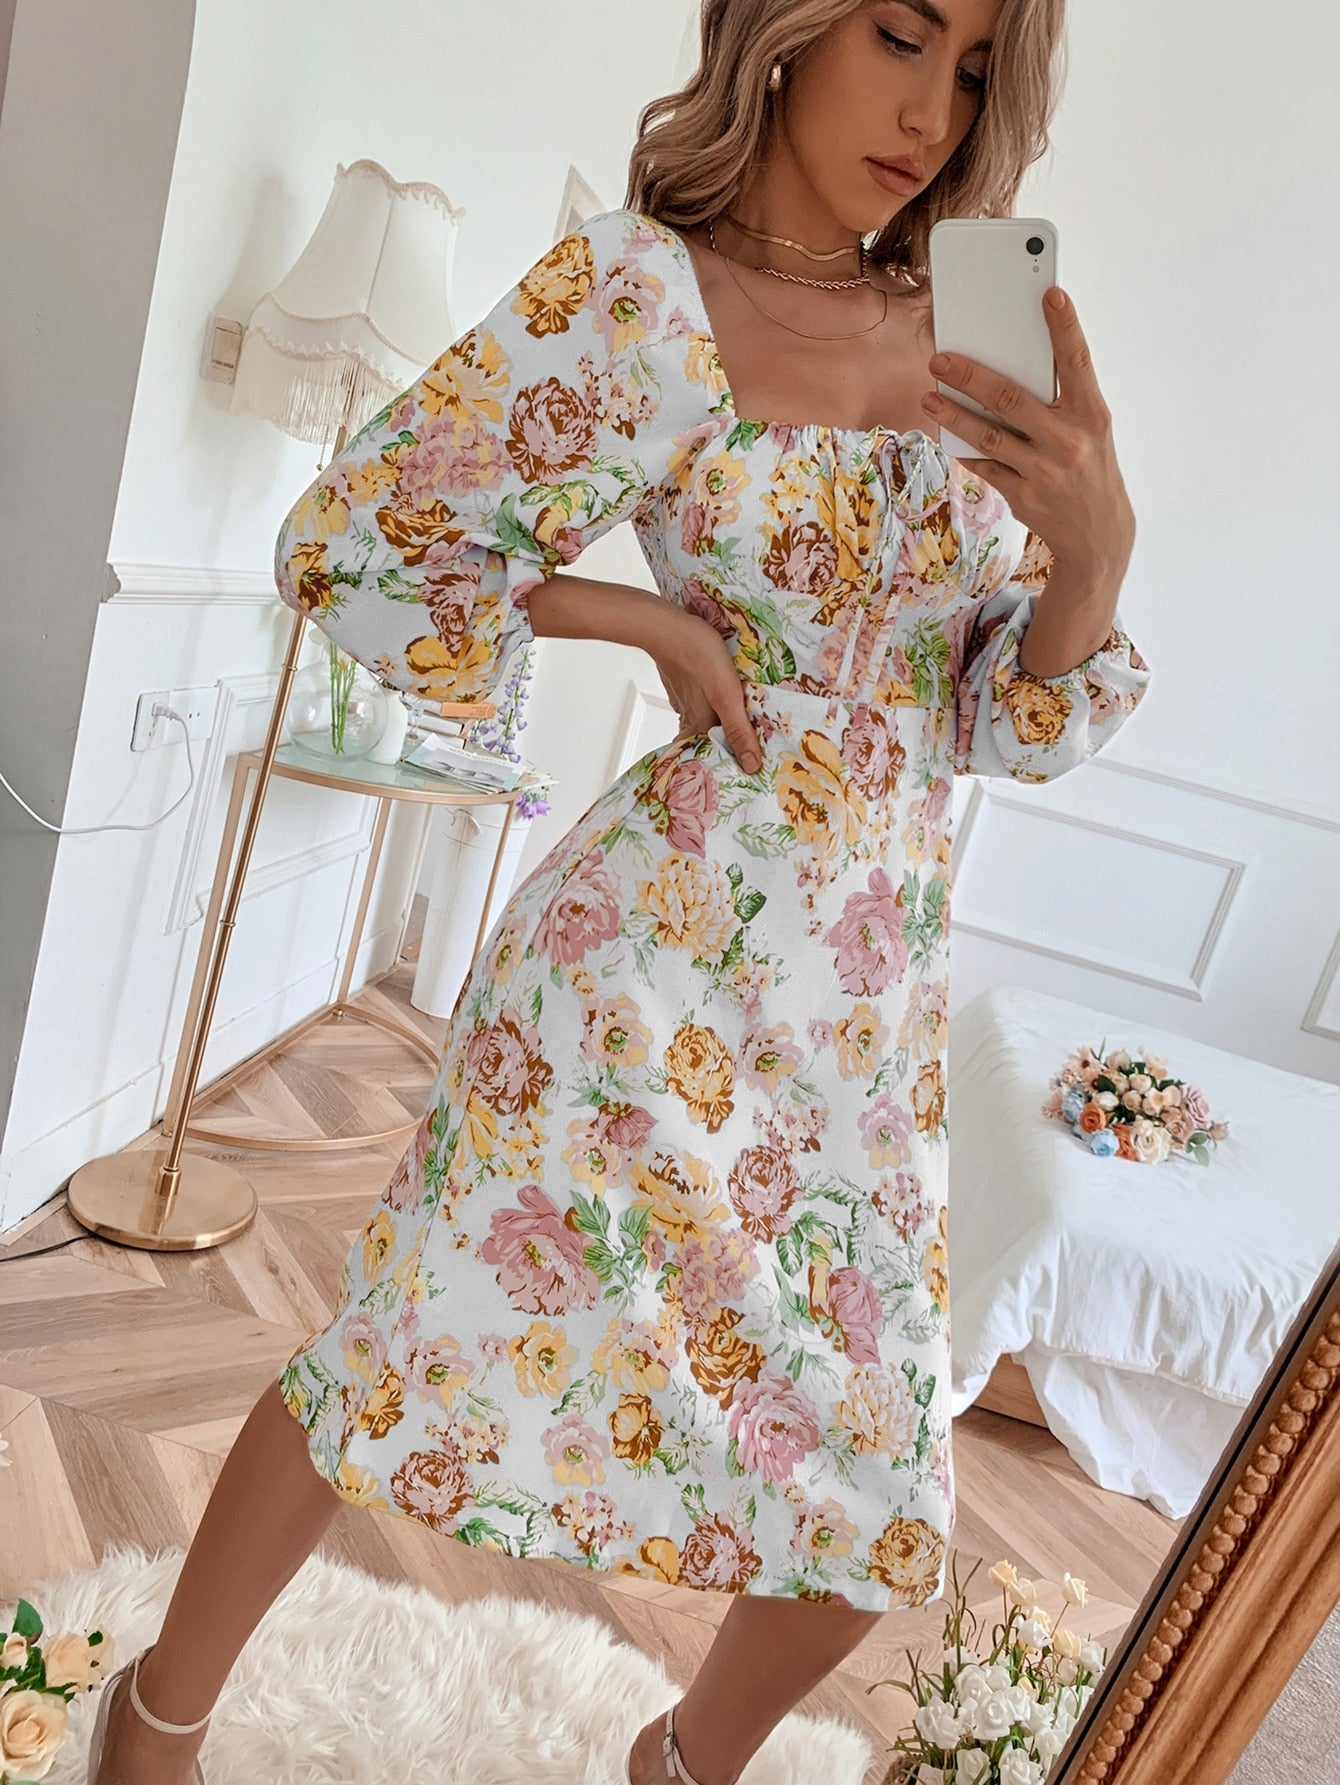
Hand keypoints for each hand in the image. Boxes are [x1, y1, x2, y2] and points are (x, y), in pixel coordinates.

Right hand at [653, 611, 761, 773]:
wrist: (668, 626)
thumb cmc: (699, 656)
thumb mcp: (727, 696)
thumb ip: (739, 731)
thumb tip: (752, 767)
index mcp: (698, 726)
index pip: (708, 758)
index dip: (724, 767)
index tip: (742, 776)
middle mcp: (689, 717)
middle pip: (706, 741)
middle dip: (723, 748)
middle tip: (746, 755)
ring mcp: (684, 700)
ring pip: (703, 721)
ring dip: (717, 727)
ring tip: (740, 730)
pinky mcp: (683, 683)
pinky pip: (698, 702)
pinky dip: (709, 707)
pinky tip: (721, 700)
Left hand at [922, 287, 1135, 582]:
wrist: (1099, 533)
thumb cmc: (1090, 465)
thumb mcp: (1090, 428)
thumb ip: (1060, 398)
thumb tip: (1012, 362)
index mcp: (1092, 414)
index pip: (1077, 361)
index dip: (1065, 327)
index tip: (1051, 293)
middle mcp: (1068, 441)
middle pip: (1010, 398)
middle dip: (970, 376)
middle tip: (940, 358)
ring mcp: (1044, 470)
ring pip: (988, 435)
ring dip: (953, 414)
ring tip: (929, 396)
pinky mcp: (1022, 495)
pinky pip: (984, 466)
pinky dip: (962, 448)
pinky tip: (944, 432)